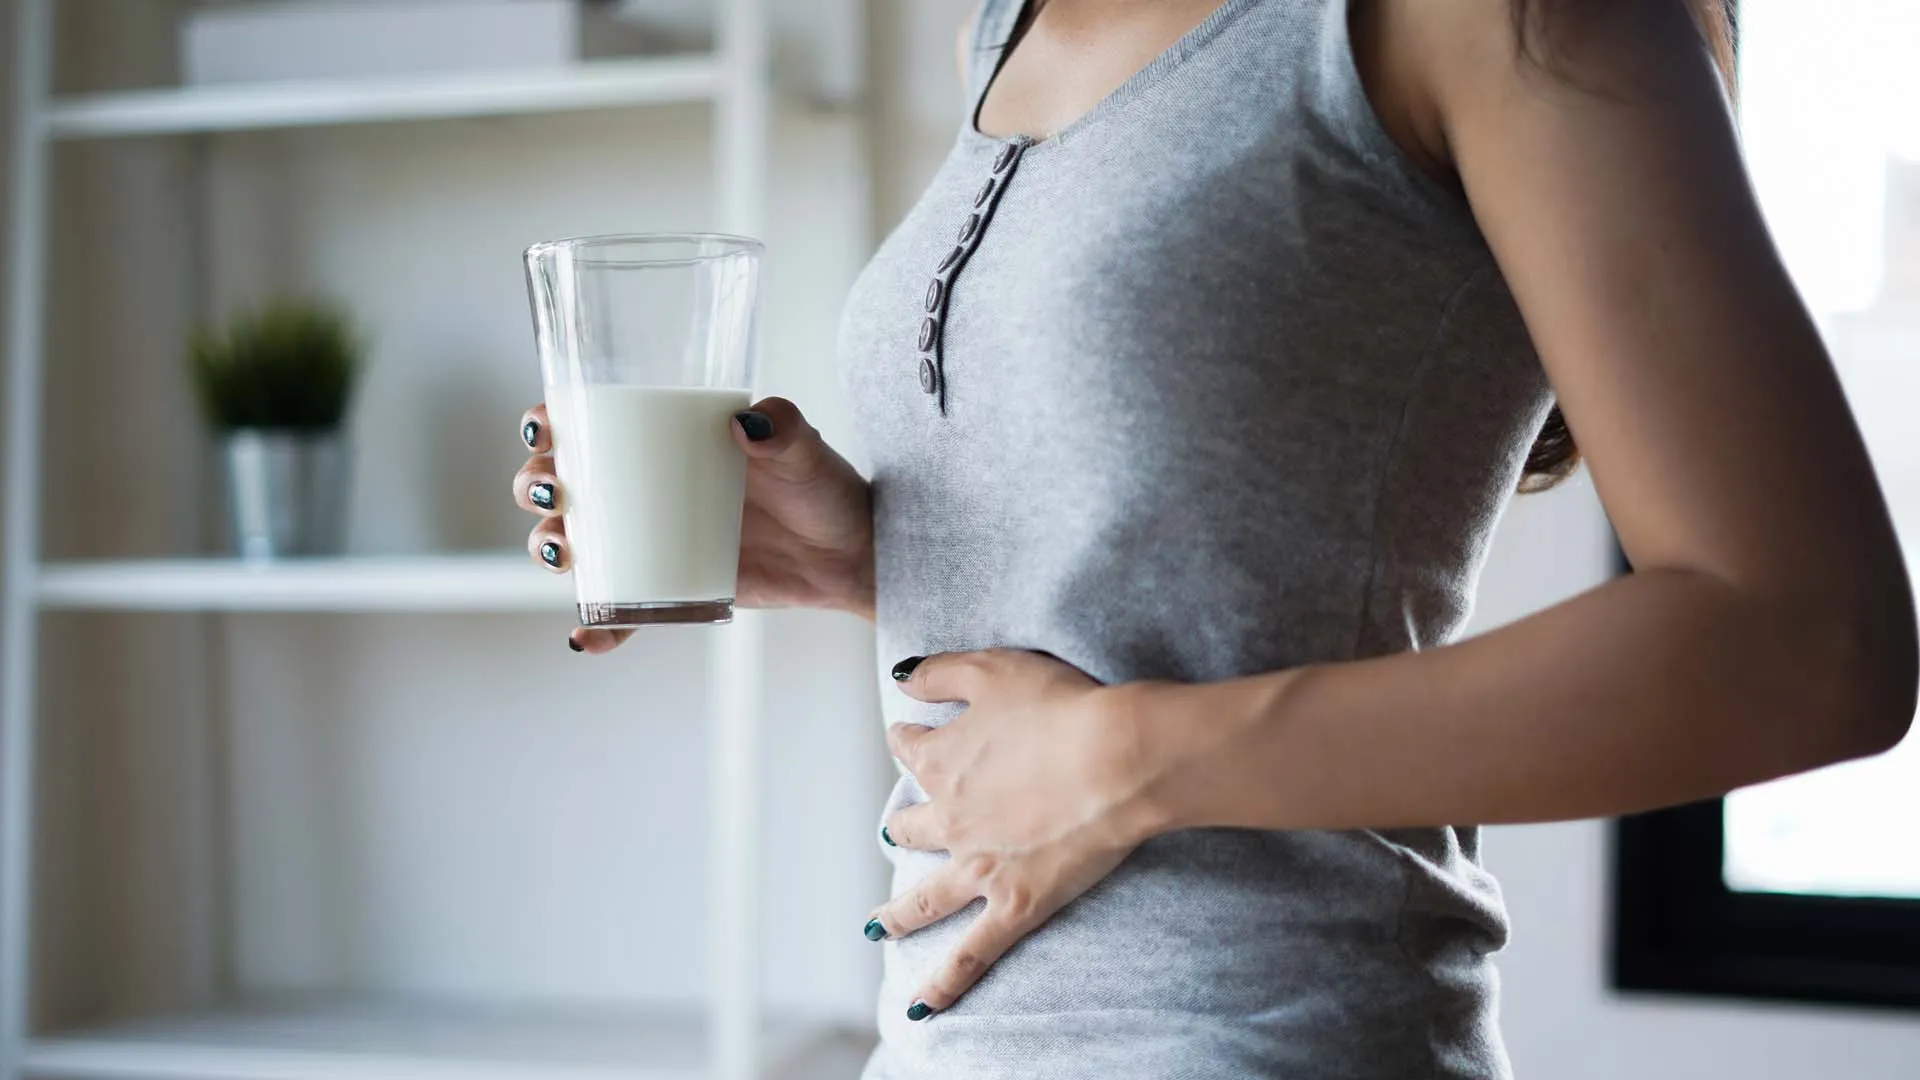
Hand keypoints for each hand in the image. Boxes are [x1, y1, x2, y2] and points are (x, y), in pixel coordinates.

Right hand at [514, 396, 873, 652]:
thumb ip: (785, 429)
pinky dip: (597, 628)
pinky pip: (620, 612)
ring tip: (565, 558)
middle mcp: (644, 488)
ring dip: (550, 549)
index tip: (544, 430)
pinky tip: (584, 639)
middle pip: (561, 484)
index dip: (547, 425)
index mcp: (663, 442)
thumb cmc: (823, 489)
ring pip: (576, 544)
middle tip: (555, 495)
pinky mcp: (668, 589)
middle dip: (535, 488)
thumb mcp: (806, 453)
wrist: (849, 553)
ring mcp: (651, 541)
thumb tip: (748, 423)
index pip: (587, 423)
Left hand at [868, 649, 1157, 1019]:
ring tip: (879, 925)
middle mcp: (948, 817)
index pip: (909, 748)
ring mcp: (977, 867)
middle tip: (904, 828)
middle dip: (906, 824)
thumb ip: (940, 673)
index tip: (915, 734)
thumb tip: (902, 681)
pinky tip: (921, 1006)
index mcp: (941, 759)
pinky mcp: (1015, 904)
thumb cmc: (1063, 705)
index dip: (911, 738)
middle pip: (911, 824)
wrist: (1116, 757)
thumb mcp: (993, 668)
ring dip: (897, 913)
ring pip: (923, 899)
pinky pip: (971, 955)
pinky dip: (944, 984)